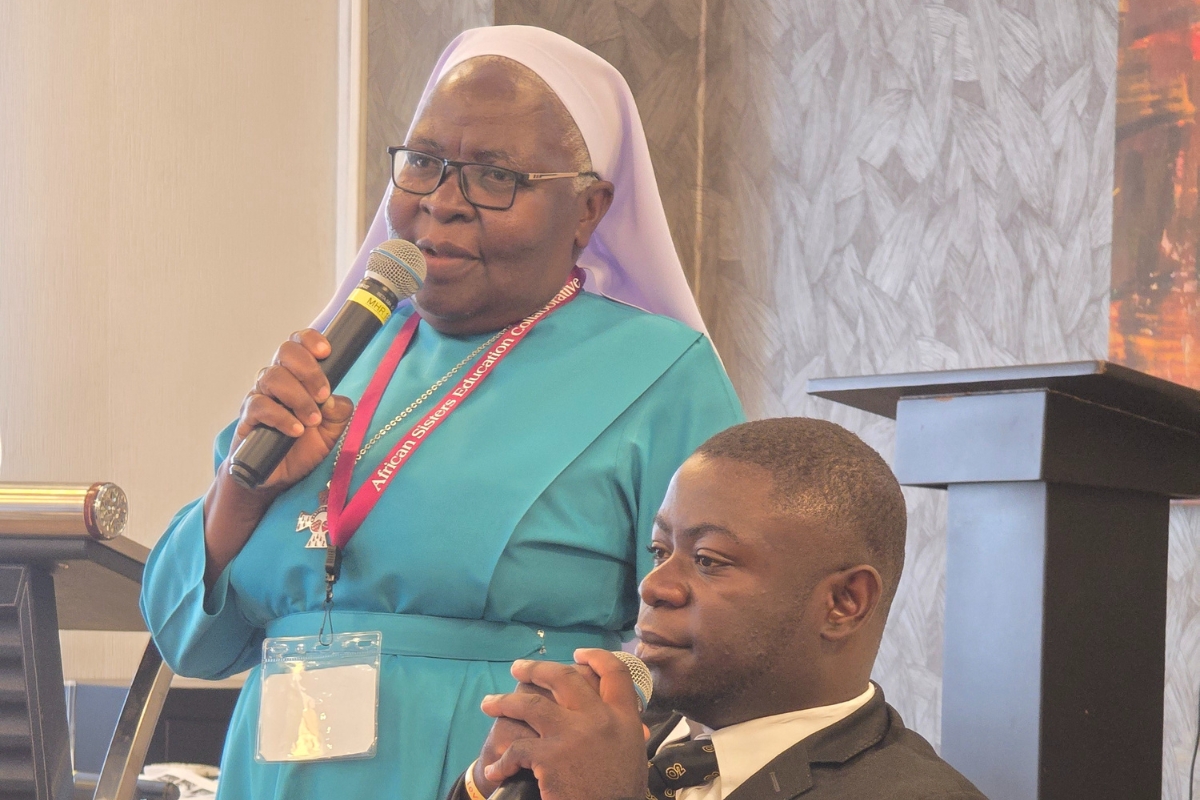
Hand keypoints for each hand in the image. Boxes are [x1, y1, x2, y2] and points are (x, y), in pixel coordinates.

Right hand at [230, 329, 353, 490]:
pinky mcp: (247, 417)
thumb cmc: (305, 446)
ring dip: (299, 398)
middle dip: (309, 370)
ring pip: (273, 377)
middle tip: (323, 396)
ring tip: (312, 421)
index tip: (327, 352)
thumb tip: (334, 401)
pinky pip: (260, 406)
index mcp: (297, 375)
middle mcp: (276, 379)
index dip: (310, 340)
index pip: (297, 343)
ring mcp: (259, 396)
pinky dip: (282, 417)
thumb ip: (340, 412)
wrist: (278, 475)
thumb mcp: (333, 429)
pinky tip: (296, 431)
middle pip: (285, 351)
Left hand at [478, 650, 647, 799]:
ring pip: (531, 704)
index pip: (615, 674)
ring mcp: (572, 735)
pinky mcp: (549, 756)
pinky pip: (517, 749)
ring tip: (490, 704)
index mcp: (624, 718)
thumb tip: (635, 724)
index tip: (579, 653)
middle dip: (537, 669)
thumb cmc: (621, 793)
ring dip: (505, 702)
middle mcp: (599, 719)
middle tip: (519, 668)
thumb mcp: (634, 756)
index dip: (596, 658)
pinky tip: (496, 770)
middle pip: (565, 679)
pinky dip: (503, 761)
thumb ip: (627, 733)